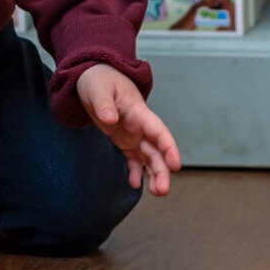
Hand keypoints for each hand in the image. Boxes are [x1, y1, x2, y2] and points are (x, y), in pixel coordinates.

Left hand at [78, 64, 181, 195]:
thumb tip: (110, 119)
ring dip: (154, 174)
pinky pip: (133, 158)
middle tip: (162, 191)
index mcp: (139, 113)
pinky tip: (135, 184)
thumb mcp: (98, 89)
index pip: (160, 132)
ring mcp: (133, 133)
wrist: (93, 76)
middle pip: (157, 150)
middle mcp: (140, 125)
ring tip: (156, 193)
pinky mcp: (123, 139)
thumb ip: (104, 104)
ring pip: (149, 157)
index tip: (176, 165)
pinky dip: (136, 171)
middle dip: (162, 170)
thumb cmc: (99, 80)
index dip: (170, 148)